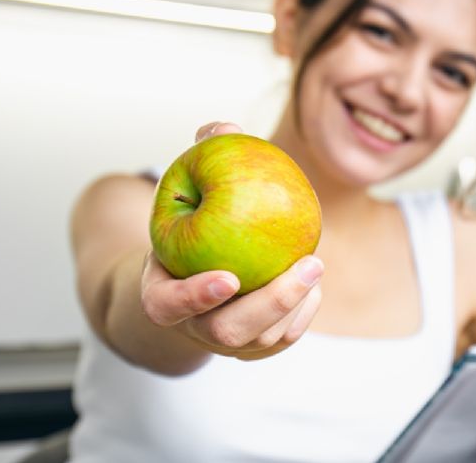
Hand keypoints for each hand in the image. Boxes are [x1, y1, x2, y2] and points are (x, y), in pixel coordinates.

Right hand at [139, 121, 323, 360]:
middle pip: (227, 331)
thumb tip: (226, 128)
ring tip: (314, 266)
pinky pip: (281, 338)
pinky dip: (302, 313)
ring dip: (294, 305)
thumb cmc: (189, 223)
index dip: (195, 296)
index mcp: (161, 295)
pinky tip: (314, 283)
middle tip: (309, 265)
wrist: (190, 273)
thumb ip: (201, 160)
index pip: (169, 305)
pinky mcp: (253, 346)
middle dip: (272, 302)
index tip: (228, 277)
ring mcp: (223, 343)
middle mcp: (190, 326)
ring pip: (261, 341)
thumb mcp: (184, 192)